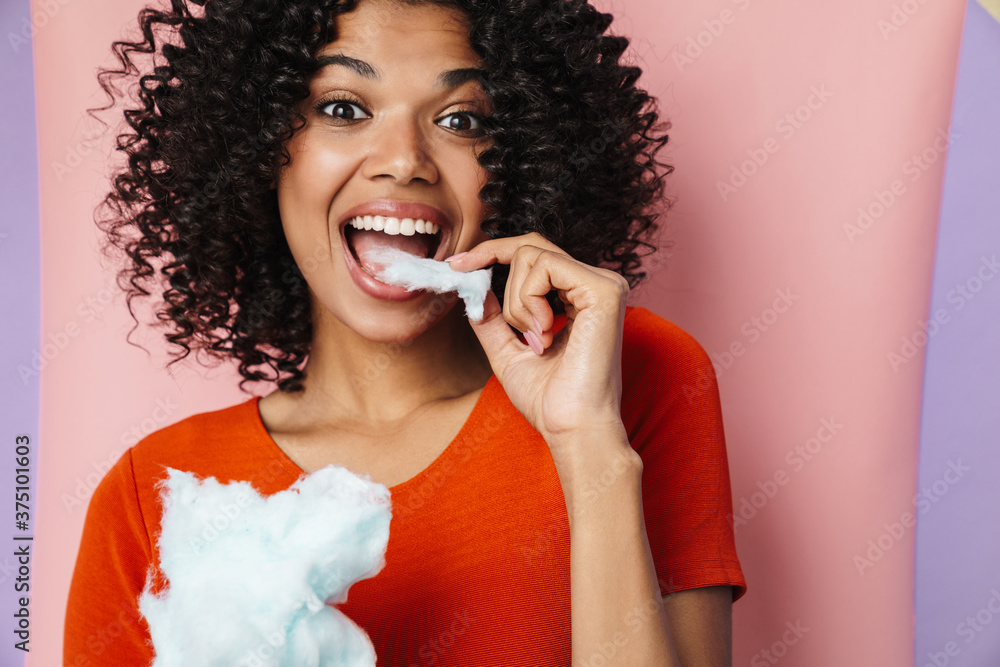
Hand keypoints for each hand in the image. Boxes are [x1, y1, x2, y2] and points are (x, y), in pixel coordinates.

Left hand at [447, 232, 629, 447]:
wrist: (572, 429)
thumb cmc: (550, 402)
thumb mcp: (509, 352)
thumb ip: (493, 318)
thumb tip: (474, 285)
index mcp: (581, 297)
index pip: (536, 254)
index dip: (493, 251)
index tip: (458, 265)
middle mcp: (598, 285)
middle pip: (531, 246)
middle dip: (500, 277)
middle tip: (508, 324)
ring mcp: (605, 285)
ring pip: (533, 255)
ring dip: (516, 303)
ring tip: (536, 340)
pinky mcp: (604, 290)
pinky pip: (545, 266)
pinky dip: (529, 300)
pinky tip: (544, 333)